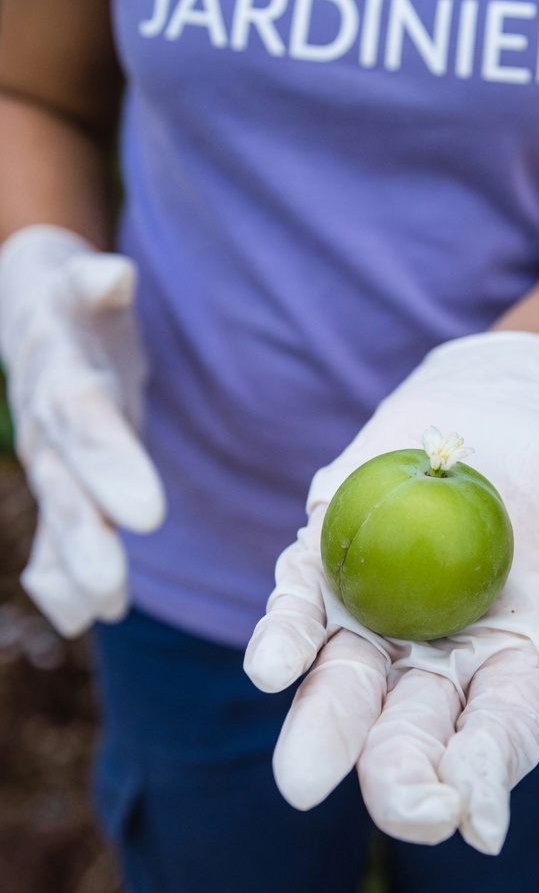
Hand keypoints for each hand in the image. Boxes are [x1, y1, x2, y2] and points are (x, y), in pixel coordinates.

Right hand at [0, 225, 165, 636]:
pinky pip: (52, 532)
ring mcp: (48, 458)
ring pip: (59, 517)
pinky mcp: (58, 480)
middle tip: (113, 590)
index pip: (86, 422)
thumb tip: (115, 275)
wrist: (37, 315)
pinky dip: (58, 576)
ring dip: (74, 567)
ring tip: (101, 613)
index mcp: (63, 375)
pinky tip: (79, 617)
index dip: (111, 465)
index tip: (146, 514)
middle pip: (65, 486)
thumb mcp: (84, 284)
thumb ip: (97, 285)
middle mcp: (48, 425)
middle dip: (87, 539)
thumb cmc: (79, 302)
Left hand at [245, 332, 538, 853]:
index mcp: (511, 665)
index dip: (489, 774)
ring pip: (346, 683)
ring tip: (302, 778)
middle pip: (414, 729)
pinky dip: (285, 636)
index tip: (475, 821)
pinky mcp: (324, 568)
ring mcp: (374, 617)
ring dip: (325, 729)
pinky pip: (300, 608)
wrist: (495, 405)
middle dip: (403, 775)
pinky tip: (269, 667)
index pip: (501, 733)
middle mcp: (436, 658)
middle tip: (401, 811)